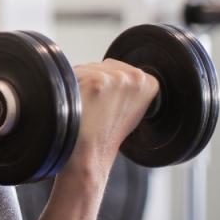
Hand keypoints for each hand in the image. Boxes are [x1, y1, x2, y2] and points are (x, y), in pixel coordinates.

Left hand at [66, 60, 158, 179]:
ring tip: (87, 107)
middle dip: (96, 81)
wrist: (90, 154)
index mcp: (148, 83)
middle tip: (96, 107)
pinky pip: (74, 74)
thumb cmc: (106, 135)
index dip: (110, 85)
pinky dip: (70, 88)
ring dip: (82, 82)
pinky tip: (77, 105)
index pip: (121, 69)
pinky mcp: (94, 81)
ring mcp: (114, 78)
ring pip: (88, 68)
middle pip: (104, 66)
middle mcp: (134, 77)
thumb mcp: (132, 109)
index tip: (107, 102)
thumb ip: (128, 86)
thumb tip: (114, 71)